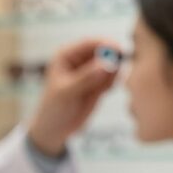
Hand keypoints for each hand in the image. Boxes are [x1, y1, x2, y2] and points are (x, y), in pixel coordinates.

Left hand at [28, 38, 120, 155]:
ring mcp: (90, 71)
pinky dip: (112, 83)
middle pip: (103, 51)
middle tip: (117, 72)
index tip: (118, 51)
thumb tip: (105, 64)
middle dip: (113, 59)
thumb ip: (86, 78)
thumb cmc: (53, 108)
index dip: (105, 44)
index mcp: (66, 55)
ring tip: (102, 90)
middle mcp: (79, 60)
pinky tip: (102, 93)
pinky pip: (112, 78)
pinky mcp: (98, 83)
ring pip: (110, 64)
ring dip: (113, 74)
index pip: (89, 43)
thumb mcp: (67, 92)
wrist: (55, 129)